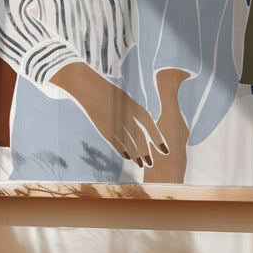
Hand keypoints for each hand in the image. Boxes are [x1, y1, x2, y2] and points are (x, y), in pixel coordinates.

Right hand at [49, 62, 167, 166]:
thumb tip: (145, 124)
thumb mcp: (125, 99)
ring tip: (142, 164)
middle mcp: (126, 116)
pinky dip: (122, 150)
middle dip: (146, 151)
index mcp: (133, 106)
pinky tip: (128, 157)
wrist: (88, 88)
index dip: (158, 139)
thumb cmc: (108, 93)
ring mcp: (114, 123)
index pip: (150, 125)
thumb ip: (134, 112)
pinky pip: (116, 142)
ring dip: (136, 155)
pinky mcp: (103, 128)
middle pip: (139, 137)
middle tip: (151, 162)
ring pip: (128, 143)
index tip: (165, 150)